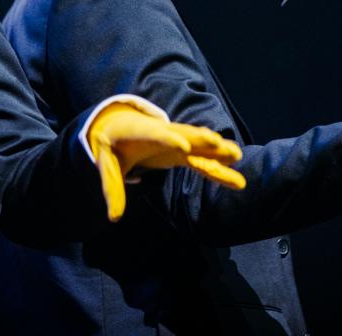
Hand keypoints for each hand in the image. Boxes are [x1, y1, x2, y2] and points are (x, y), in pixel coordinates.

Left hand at [87, 102, 245, 220]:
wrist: (119, 123)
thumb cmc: (111, 144)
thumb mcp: (106, 164)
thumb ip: (112, 188)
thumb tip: (114, 218)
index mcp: (142, 133)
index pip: (156, 136)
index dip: (168, 141)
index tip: (182, 148)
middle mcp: (164, 133)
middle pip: (185, 136)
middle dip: (201, 140)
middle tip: (218, 144)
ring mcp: (175, 140)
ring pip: (198, 144)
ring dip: (216, 149)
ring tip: (236, 155)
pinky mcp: (181, 150)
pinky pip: (201, 156)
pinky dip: (216, 159)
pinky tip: (233, 161)